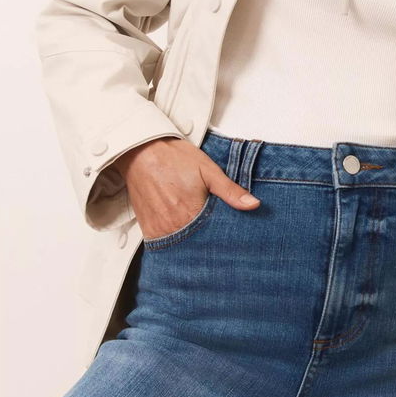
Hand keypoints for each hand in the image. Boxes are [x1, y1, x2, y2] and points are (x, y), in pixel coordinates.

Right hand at [113, 136, 260, 239]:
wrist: (142, 150)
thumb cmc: (175, 158)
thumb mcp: (208, 170)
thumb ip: (231, 191)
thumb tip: (253, 205)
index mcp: (191, 213)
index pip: (214, 237)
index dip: (223, 237)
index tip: (230, 238)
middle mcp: (173, 226)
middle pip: (197, 244)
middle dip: (207, 242)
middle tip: (214, 235)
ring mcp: (158, 229)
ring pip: (180, 246)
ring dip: (190, 242)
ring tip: (197, 232)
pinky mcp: (147, 228)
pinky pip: (163, 243)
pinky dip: (174, 240)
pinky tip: (181, 230)